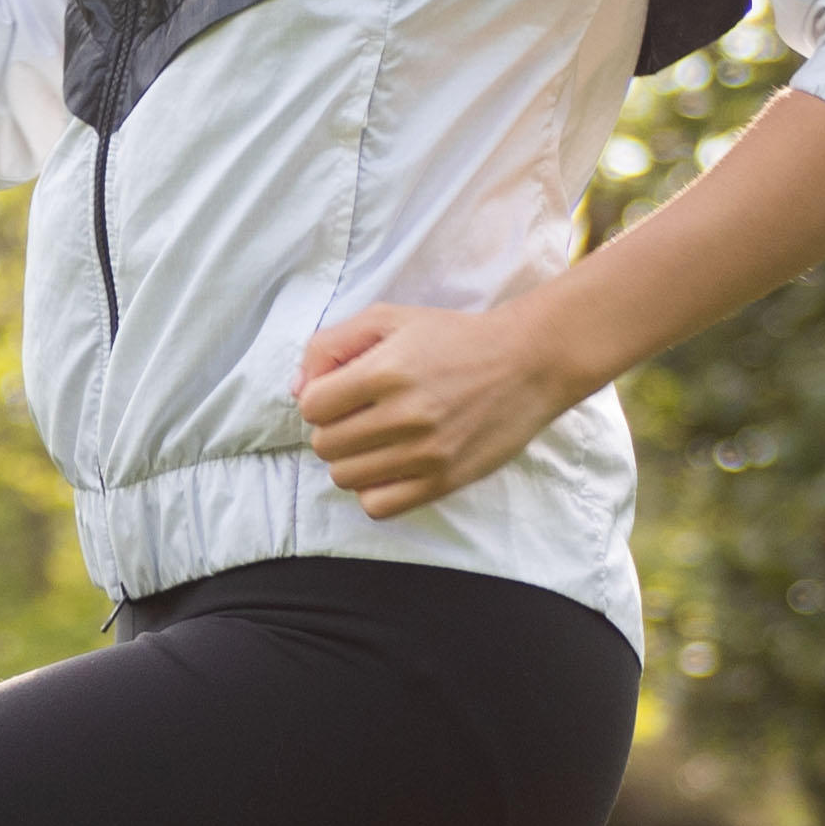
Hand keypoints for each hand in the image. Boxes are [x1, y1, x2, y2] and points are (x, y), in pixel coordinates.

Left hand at [294, 299, 585, 518]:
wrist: (527, 363)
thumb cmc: (454, 338)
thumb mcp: (388, 319)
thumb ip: (331, 346)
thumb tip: (297, 391)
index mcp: (386, 371)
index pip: (312, 406)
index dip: (319, 398)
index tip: (342, 392)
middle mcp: (404, 415)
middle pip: (325, 445)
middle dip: (334, 429)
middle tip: (362, 415)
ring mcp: (426, 453)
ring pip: (345, 478)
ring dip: (352, 460)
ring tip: (377, 440)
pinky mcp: (444, 480)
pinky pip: (379, 506)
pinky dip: (374, 490)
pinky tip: (390, 466)